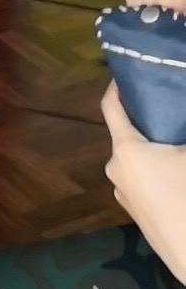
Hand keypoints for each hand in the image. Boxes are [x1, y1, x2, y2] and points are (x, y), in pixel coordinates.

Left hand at [102, 81, 185, 281]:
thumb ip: (184, 130)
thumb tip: (180, 121)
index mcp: (126, 149)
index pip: (111, 107)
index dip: (116, 87)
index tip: (124, 75)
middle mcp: (116, 168)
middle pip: (126, 136)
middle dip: (144, 125)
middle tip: (166, 115)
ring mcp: (122, 193)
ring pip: (134, 162)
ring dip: (150, 153)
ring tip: (173, 149)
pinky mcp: (134, 213)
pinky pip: (140, 182)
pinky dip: (152, 175)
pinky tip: (174, 180)